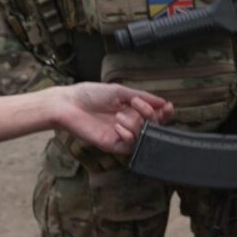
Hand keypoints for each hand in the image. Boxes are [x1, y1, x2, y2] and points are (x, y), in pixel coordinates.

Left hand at [54, 82, 173, 153]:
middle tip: (138, 105)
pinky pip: (130, 146)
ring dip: (136, 124)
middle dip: (151, 116)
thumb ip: (142, 96)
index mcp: (132, 110)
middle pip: (153, 126)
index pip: (155, 115)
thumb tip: (162, 101)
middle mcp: (129, 124)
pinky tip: (117, 127)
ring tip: (119, 115)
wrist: (68, 104)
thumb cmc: (90, 94)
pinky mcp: (112, 145)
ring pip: (143, 136)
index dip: (164, 113)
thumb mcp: (119, 91)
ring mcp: (121, 135)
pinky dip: (128, 135)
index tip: (167, 107)